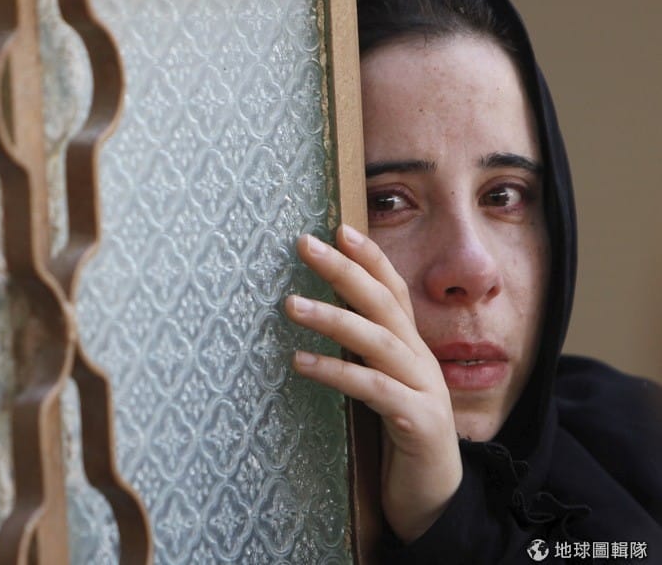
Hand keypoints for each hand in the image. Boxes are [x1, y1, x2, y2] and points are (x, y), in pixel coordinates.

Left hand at [285, 225, 461, 542]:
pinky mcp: (418, 422)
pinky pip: (373, 389)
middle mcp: (421, 360)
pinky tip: (301, 363)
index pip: (392, 291)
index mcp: (412, 348)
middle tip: (306, 244)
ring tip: (290, 304)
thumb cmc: (400, 437)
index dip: (369, 257)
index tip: (338, 228)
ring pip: (377, 341)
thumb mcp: (381, 386)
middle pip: (383, 304)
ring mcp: (424, 389)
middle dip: (345, 270)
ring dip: (332, 318)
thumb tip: (319, 317)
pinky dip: (336, 372)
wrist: (436, 498)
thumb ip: (362, 355)